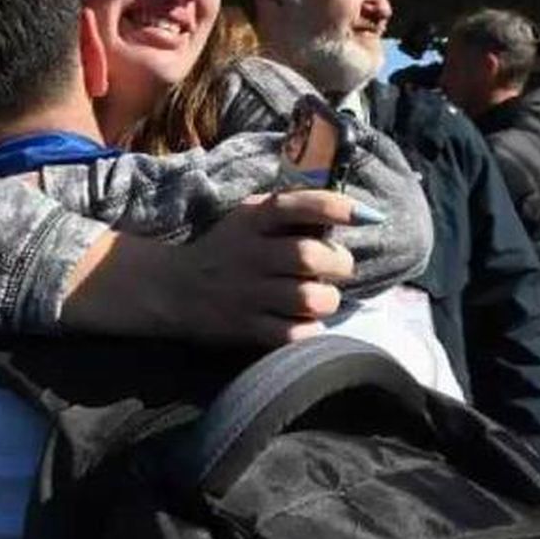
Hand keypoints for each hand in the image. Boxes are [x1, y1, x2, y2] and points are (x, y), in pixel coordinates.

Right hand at [164, 191, 354, 343]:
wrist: (172, 289)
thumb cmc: (224, 250)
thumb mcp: (246, 219)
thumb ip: (287, 211)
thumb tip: (349, 210)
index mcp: (252, 221)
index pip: (297, 205)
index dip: (336, 208)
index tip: (366, 216)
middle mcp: (251, 254)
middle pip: (310, 256)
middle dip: (339, 263)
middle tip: (338, 267)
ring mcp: (248, 293)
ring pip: (310, 298)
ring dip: (326, 299)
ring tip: (320, 298)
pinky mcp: (246, 327)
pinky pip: (294, 333)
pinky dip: (308, 329)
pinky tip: (303, 322)